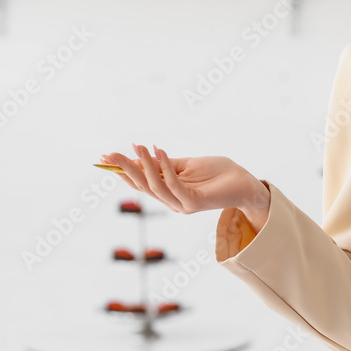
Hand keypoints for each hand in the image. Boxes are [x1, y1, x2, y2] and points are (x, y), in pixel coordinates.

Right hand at [100, 144, 269, 224]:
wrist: (244, 182)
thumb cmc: (217, 173)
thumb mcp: (186, 165)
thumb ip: (165, 163)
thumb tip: (139, 155)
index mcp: (168, 193)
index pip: (140, 183)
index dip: (122, 171)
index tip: (105, 157)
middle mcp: (171, 202)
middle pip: (142, 186)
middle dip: (125, 168)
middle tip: (110, 153)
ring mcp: (182, 204)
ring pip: (155, 186)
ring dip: (144, 165)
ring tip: (138, 146)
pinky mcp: (194, 202)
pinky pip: (174, 184)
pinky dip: (165, 167)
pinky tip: (160, 151)